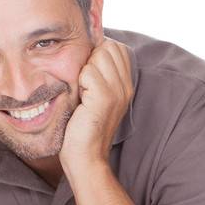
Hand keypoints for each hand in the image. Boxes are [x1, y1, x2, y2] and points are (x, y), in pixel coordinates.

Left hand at [61, 37, 132, 175]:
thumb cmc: (81, 128)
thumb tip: (85, 50)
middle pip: (108, 47)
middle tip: (82, 84)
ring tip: (81, 93)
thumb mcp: (92, 98)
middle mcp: (125, 85)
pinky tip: (78, 99)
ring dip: (83, 70)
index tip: (85, 73)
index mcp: (125, 84)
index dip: (96, 52)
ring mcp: (118, 91)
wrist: (85, 157)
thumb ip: (94, 76)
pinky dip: (78, 81)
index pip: (116, 47)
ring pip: (98, 56)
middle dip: (89, 57)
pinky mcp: (105, 98)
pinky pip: (88, 72)